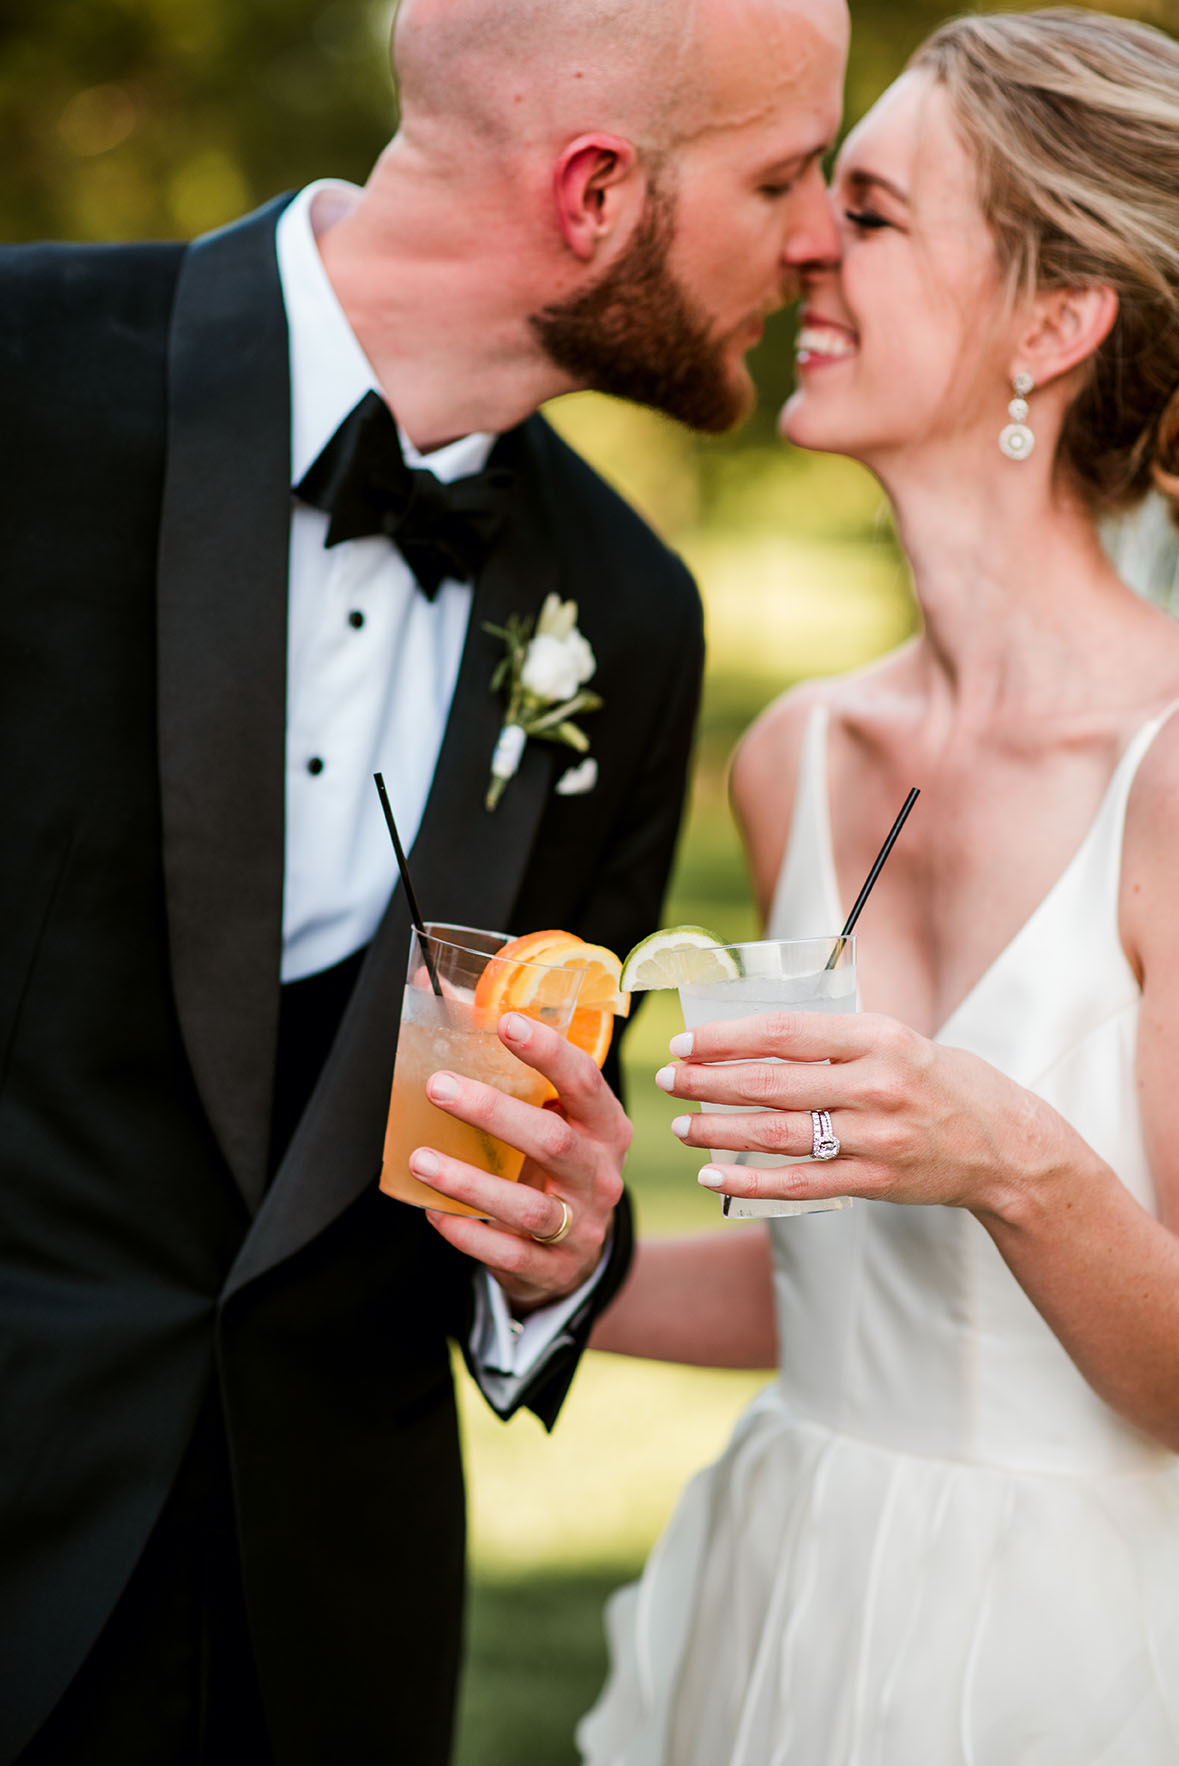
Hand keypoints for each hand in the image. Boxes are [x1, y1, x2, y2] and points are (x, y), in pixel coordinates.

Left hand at [409, 1011, 631, 1310]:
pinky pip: (508, 1253)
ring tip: (420, 1160)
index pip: (585, 1081)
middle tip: (438, 1086)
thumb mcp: (555, 1120)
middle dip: (493, 1112)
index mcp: (605, 1127)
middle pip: (553, 1141)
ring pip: (527, 1206)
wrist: (577, 1254)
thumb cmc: (553, 1166)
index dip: (549, 1051)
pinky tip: (432, 1212)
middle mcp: (600, 1175)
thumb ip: (510, 1071)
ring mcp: (581, 1225)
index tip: (505, 1022)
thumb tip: (434, 988)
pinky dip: (468, 1233)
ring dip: (469, 1182)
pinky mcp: (554, 1268)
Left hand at [660, 1011, 1074, 1218]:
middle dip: (709, 1081)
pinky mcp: (875, 1182)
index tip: (686, 1041)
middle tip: (668, 1079)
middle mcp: (876, 1085)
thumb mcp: (897, 1040)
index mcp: (879, 1038)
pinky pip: (800, 1183)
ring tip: (682, 1126)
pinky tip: (714, 1176)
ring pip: (778, 1134)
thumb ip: (835, 1039)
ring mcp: (876, 1138)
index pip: (785, 1033)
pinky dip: (751, 1181)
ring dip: (719, 1131)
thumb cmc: (942, 1083)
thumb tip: (754, 1035)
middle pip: (772, 1084)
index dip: (727, 1038)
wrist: (1007, 1146)